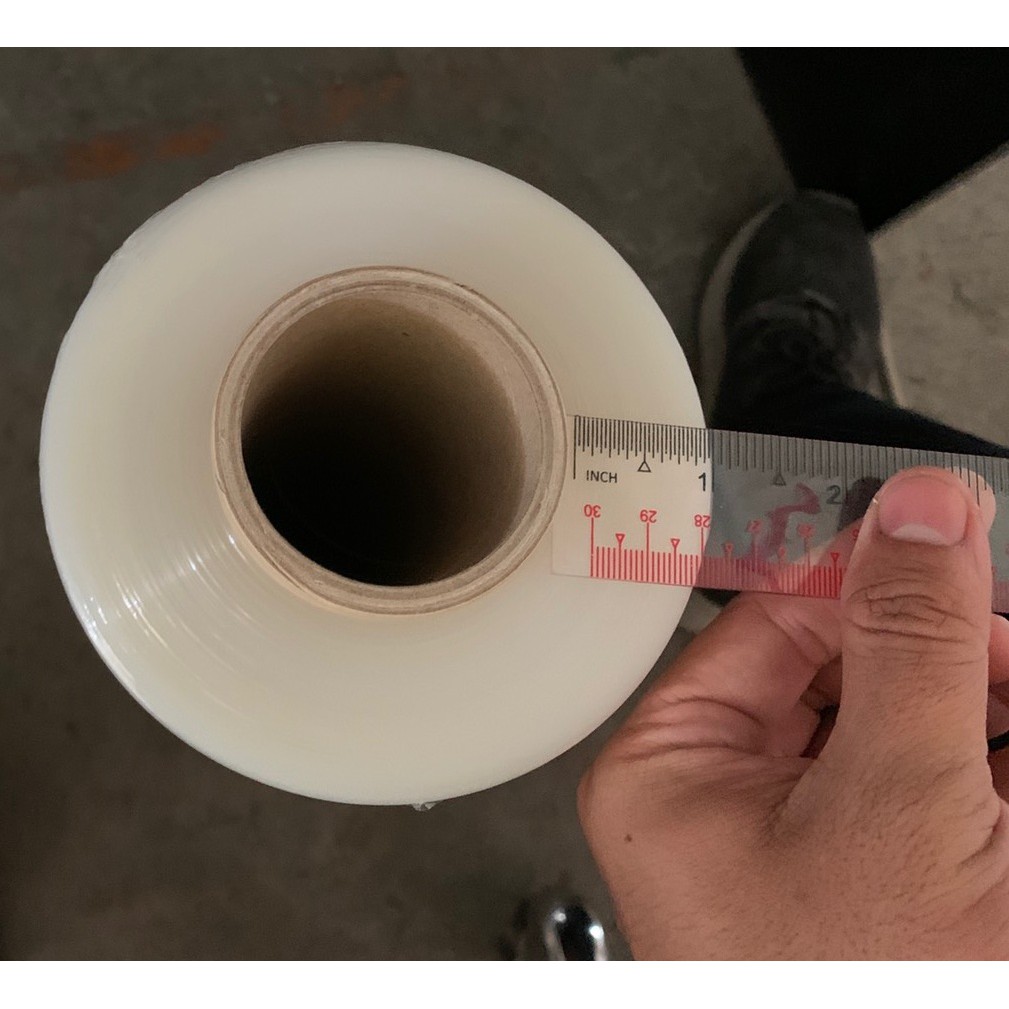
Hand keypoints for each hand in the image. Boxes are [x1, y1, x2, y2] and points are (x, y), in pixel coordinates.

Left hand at [579, 468, 1008, 958]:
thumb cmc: (868, 991)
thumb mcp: (898, 796)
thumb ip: (910, 642)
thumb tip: (917, 511)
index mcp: (674, 765)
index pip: (771, 615)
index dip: (866, 569)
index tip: (943, 530)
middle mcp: (720, 797)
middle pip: (840, 665)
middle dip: (942, 649)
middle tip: (1004, 635)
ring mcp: (793, 841)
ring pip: (894, 723)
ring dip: (972, 705)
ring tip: (1004, 690)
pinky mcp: (859, 879)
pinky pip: (920, 787)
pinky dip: (975, 766)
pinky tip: (993, 779)